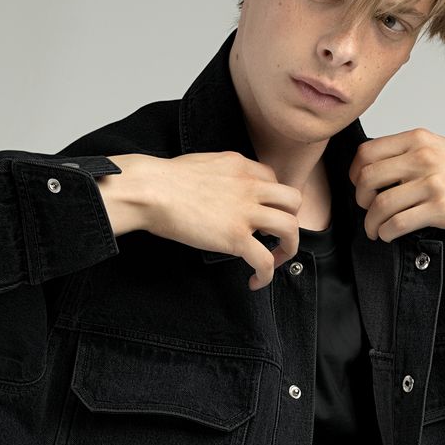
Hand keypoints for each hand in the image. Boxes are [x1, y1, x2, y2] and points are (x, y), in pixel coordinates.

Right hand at [99, 152, 301, 290]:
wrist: (150, 190)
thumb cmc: (164, 179)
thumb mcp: (204, 164)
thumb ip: (222, 175)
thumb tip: (222, 191)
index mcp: (241, 167)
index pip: (274, 181)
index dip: (273, 200)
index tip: (264, 214)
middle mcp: (250, 187)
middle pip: (294, 201)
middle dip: (291, 220)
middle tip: (276, 236)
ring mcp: (246, 212)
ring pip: (291, 228)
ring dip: (288, 248)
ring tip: (275, 260)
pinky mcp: (236, 237)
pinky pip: (264, 260)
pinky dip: (266, 275)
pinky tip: (256, 281)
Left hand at [348, 128, 444, 241]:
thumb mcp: (436, 148)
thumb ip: (406, 153)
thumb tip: (370, 169)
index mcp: (417, 139)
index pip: (366, 152)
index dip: (355, 173)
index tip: (359, 187)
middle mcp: (422, 157)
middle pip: (368, 178)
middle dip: (361, 200)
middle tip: (367, 210)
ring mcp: (432, 183)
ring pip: (380, 204)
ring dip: (371, 223)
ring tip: (375, 229)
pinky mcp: (440, 208)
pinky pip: (398, 223)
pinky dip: (386, 232)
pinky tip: (389, 234)